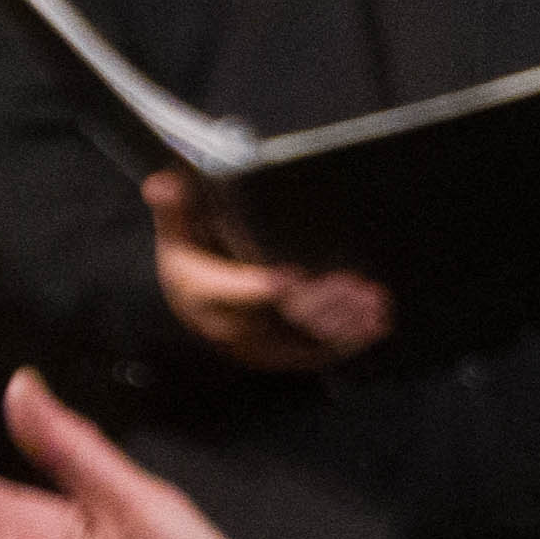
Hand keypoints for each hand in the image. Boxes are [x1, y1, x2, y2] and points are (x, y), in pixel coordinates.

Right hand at [143, 174, 392, 369]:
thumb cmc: (190, 259)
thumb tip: (162, 183)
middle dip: (315, 303)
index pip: (229, 292)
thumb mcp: (176, 231)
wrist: (191, 306)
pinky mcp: (282, 354)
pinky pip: (318, 353)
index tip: (286, 278)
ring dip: (341, 322)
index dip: (256, 288)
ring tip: (372, 300)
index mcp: (202, 293)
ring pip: (302, 340)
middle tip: (350, 283)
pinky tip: (377, 323)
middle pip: (276, 320)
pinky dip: (350, 340)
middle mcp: (231, 326)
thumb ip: (175, 207)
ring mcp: (259, 345)